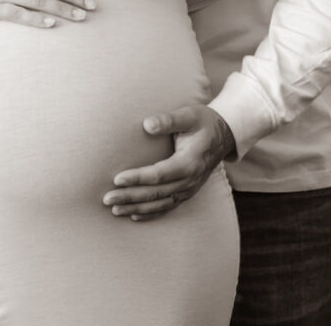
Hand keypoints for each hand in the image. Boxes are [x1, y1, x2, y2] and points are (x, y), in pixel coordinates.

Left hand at [102, 105, 235, 221]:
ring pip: (159, 203)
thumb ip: (168, 120)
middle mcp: (189, 181)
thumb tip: (147, 124)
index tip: (116, 179)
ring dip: (136, 207)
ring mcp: (189, 189)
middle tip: (107, 199)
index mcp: (189, 163)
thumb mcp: (188, 115)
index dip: (137, 178)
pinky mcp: (187, 192)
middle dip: (130, 197)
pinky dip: (150, 213)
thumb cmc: (203, 121)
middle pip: (155, 193)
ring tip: (114, 209)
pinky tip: (134, 215)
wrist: (224, 135)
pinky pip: (167, 206)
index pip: (158, 175)